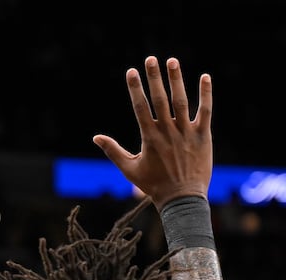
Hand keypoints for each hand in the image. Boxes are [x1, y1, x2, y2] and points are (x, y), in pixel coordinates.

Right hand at [93, 57, 211, 206]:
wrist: (182, 198)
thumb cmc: (153, 185)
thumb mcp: (129, 169)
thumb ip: (112, 151)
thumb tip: (95, 137)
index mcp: (149, 138)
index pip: (140, 107)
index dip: (135, 88)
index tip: (131, 71)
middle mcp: (167, 131)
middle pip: (160, 99)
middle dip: (154, 77)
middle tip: (151, 58)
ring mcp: (186, 132)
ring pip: (181, 101)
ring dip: (176, 79)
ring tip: (171, 61)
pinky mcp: (203, 135)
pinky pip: (205, 110)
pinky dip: (205, 93)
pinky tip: (204, 77)